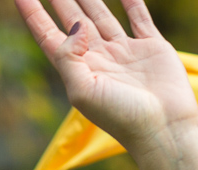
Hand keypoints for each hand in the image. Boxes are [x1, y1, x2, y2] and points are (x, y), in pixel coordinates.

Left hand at [13, 0, 197, 169]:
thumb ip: (69, 57)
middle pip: (72, 20)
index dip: (32, 13)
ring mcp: (124, 52)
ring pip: (101, 15)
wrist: (164, 129)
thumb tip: (75, 25)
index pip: (48, 35)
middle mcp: (98, 59)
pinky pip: (139, 16)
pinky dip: (131, 0)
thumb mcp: (83, 92)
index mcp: (78, 71)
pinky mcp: (151, 47)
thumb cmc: (122, 118)